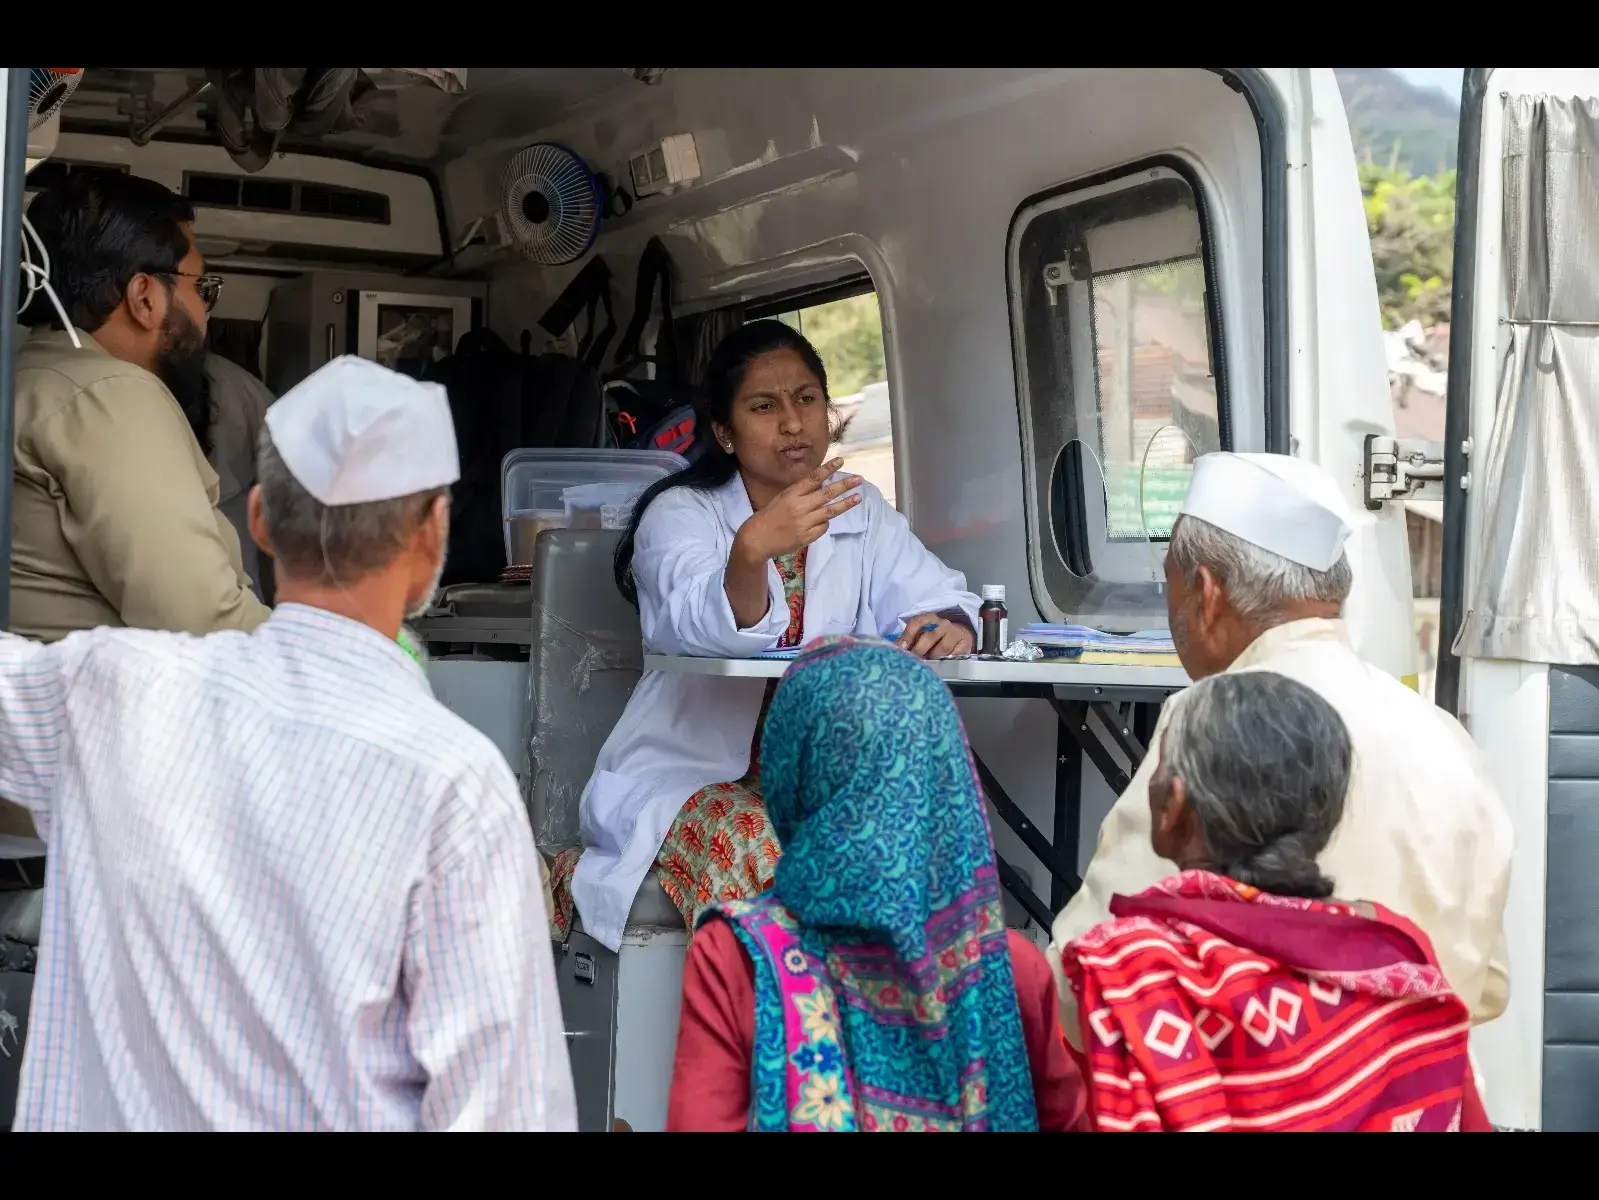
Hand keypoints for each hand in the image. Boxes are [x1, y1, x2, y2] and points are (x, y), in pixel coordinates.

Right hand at [733, 459, 863, 563]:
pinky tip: (824, 520)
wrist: (757, 539)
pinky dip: (825, 522)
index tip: (841, 461)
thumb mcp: (782, 498)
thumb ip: (801, 492)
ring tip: (858, 498)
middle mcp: (799, 507)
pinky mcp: (807, 537)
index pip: (813, 478)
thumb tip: (822, 484)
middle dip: (844, 486)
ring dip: (845, 504)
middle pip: (827, 494)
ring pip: (830, 511)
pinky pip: (823, 527)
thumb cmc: (769, 516)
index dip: (828, 469)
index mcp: (791, 494)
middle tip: (858, 479)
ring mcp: (804, 523)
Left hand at [897, 614, 974, 659]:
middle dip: (919, 650)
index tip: (902, 647)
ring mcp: (955, 633)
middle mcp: (942, 624)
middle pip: (929, 637)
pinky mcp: (965, 644)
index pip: (917, 622)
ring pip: (942, 648)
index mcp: (929, 618)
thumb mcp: (922, 634)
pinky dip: (946, 660)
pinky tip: (942, 663)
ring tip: (928, 663)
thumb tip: (893, 648)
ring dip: (933, 657)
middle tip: (912, 660)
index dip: (908, 635)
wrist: (961, 635)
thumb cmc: (936, 636)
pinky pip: (954, 655)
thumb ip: (908, 640)